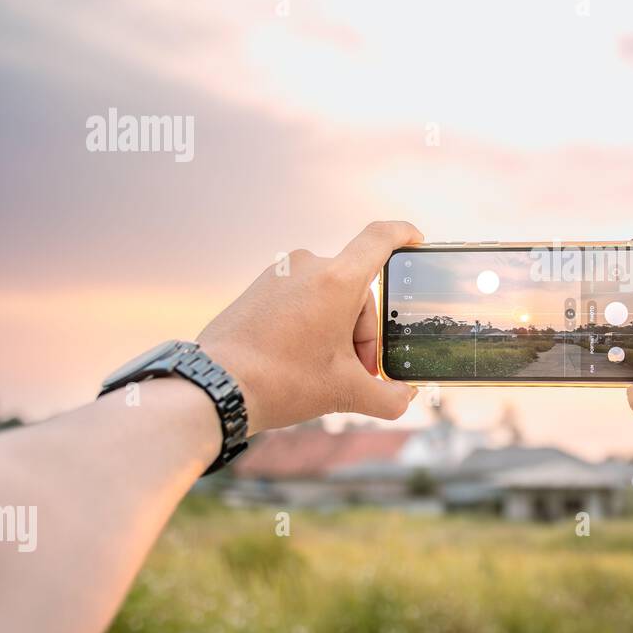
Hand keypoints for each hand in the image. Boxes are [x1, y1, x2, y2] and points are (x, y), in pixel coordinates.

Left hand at [197, 220, 421, 434]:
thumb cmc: (281, 382)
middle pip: (357, 291)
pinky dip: (312, 324)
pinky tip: (300, 360)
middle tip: (356, 371)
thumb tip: (405, 397)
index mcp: (337, 281)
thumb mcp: (345, 393)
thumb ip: (389, 396)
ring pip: (329, 297)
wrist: (215, 386)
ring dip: (337, 330)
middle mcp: (309, 266)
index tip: (416, 242)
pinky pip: (302, 299)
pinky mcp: (260, 287)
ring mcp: (280, 274)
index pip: (381, 238)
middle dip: (363, 332)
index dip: (404, 235)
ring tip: (324, 371)